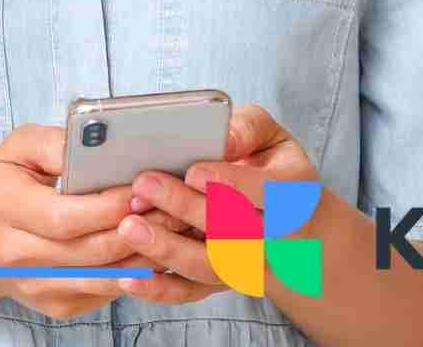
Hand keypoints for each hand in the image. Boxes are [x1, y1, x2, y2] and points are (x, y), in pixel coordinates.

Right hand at [0, 124, 203, 319]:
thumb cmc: (3, 186)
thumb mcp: (17, 149)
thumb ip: (54, 143)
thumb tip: (96, 144)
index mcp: (5, 208)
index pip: (66, 217)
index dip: (111, 206)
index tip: (144, 189)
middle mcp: (17, 255)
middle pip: (93, 251)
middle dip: (140, 229)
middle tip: (177, 207)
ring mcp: (37, 287)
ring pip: (106, 277)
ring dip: (147, 255)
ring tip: (177, 229)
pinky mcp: (57, 305)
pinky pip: (107, 291)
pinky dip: (136, 272)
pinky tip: (157, 249)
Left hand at [109, 103, 322, 305]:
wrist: (294, 224)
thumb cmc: (271, 169)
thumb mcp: (270, 137)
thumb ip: (248, 129)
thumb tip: (222, 136)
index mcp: (295, 193)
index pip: (268, 193)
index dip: (231, 184)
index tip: (194, 171)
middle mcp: (278, 239)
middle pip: (234, 232)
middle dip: (186, 208)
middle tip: (144, 186)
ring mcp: (250, 267)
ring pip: (211, 267)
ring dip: (168, 249)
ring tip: (130, 227)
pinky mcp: (222, 283)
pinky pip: (192, 292)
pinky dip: (160, 289)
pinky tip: (128, 278)